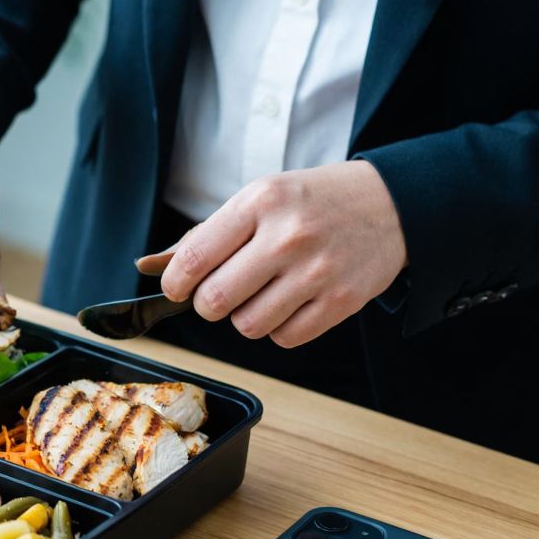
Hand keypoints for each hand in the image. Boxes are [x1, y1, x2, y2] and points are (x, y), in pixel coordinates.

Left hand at [150, 161, 407, 347]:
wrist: (391, 203)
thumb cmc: (310, 202)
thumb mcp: (257, 200)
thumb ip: (203, 236)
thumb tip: (147, 266)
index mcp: (259, 202)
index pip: (193, 259)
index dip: (175, 283)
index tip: (179, 287)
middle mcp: (287, 236)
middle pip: (215, 301)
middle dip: (209, 304)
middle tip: (223, 292)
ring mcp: (317, 270)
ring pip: (247, 326)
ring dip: (246, 317)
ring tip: (263, 293)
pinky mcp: (342, 301)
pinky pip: (284, 339)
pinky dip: (279, 329)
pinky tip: (292, 303)